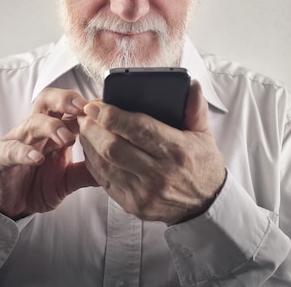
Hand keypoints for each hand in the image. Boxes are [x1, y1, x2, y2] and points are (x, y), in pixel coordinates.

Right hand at [0, 88, 97, 218]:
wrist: (10, 206)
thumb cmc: (38, 184)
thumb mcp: (69, 179)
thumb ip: (89, 170)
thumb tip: (117, 167)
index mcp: (54, 130)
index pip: (68, 107)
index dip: (85, 105)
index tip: (103, 108)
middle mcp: (36, 130)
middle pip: (48, 101)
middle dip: (65, 100)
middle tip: (83, 108)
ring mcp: (17, 141)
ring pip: (32, 122)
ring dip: (51, 126)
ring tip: (67, 138)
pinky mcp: (1, 157)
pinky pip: (11, 150)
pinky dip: (24, 152)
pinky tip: (37, 158)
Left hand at [78, 81, 225, 224]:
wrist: (206, 205)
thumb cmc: (202, 164)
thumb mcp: (204, 134)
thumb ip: (195, 107)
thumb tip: (190, 84)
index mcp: (177, 151)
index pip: (138, 129)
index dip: (112, 115)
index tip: (95, 104)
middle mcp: (159, 174)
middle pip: (113, 148)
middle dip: (93, 128)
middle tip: (84, 114)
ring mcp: (144, 193)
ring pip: (104, 165)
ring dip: (89, 143)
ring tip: (85, 127)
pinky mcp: (133, 205)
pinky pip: (104, 181)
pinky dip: (93, 162)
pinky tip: (91, 147)